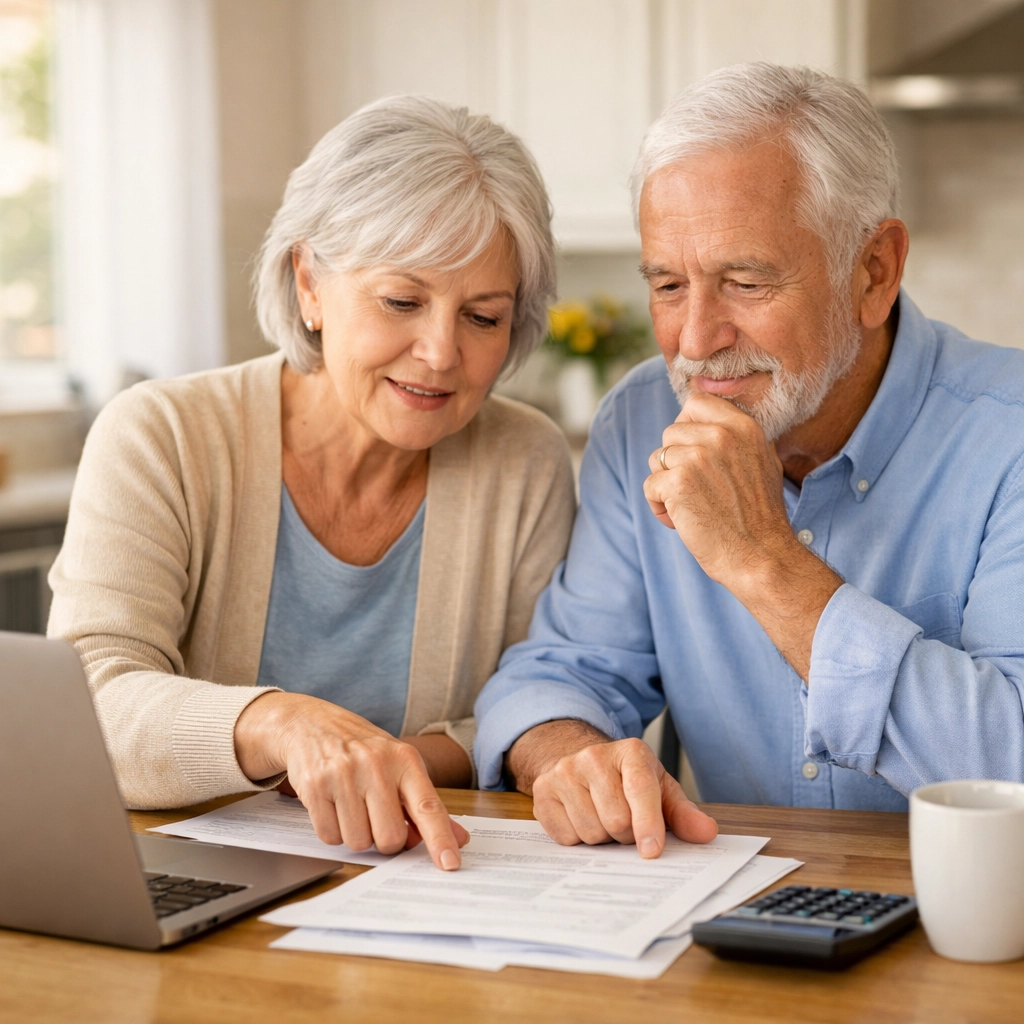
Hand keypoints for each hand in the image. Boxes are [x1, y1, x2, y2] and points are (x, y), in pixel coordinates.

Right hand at [234, 692, 469, 869]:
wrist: (311, 724)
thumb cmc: (362, 749)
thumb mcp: (398, 765)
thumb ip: (425, 803)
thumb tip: (457, 839)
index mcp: (404, 759)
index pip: (428, 806)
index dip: (440, 838)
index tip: (450, 863)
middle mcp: (376, 765)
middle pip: (391, 837)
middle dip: (385, 840)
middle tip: (377, 817)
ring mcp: (343, 775)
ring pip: (359, 842)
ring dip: (357, 835)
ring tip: (352, 805)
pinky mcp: (314, 787)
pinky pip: (330, 837)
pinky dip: (333, 831)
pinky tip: (333, 805)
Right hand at [506, 720, 717, 856]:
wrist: (581, 764)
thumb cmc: (626, 781)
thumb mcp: (659, 790)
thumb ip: (683, 813)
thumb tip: (706, 832)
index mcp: (631, 752)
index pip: (640, 791)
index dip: (648, 825)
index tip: (652, 851)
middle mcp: (594, 756)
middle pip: (616, 820)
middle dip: (625, 835)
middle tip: (625, 824)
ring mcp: (565, 772)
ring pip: (590, 832)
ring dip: (602, 838)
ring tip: (603, 819)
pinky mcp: (543, 791)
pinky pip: (565, 836)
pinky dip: (577, 838)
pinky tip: (581, 819)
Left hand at [644, 392, 793, 583]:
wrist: (762, 557)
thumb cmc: (759, 518)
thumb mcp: (762, 462)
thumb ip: (736, 438)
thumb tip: (706, 419)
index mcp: (743, 427)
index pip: (696, 402)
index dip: (686, 426)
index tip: (692, 452)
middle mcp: (721, 436)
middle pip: (671, 433)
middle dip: (674, 462)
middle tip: (695, 490)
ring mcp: (698, 457)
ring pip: (657, 459)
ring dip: (665, 485)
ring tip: (689, 507)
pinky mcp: (678, 482)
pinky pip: (649, 485)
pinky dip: (659, 507)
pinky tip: (680, 521)